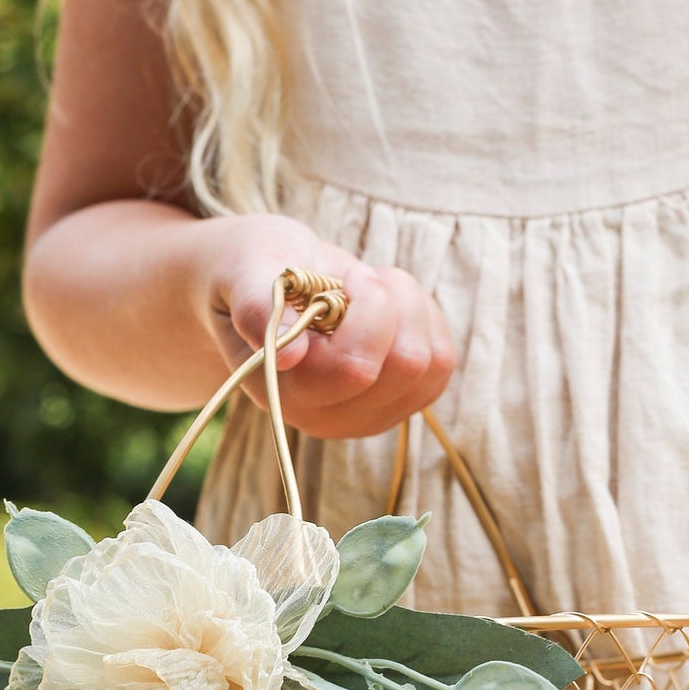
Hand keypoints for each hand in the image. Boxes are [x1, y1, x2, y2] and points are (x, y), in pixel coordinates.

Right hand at [193, 214, 454, 439]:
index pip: (355, 367)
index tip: (346, 276)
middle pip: (405, 365)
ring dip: (409, 306)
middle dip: (393, 300)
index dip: (368, 309)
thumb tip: (286, 354)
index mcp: (285, 394)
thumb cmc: (252, 271)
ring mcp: (367, 417)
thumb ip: (257, 306)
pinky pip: (442, 361)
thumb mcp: (245, 271)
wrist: (265, 285)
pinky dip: (424, 320)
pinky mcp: (400, 404)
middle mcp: (327, 418)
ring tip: (369, 289)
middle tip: (357, 277)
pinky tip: (388, 308)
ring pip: (431, 362)